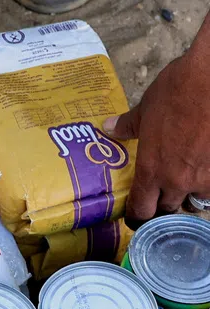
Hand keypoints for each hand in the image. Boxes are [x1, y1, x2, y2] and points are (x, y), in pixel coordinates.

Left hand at [105, 49, 209, 221]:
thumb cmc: (176, 93)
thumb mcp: (145, 109)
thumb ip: (128, 126)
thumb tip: (108, 128)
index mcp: (151, 169)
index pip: (142, 208)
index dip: (137, 215)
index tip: (135, 215)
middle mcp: (177, 180)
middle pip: (168, 209)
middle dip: (162, 205)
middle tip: (159, 196)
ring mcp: (204, 178)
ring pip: (195, 201)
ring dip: (189, 195)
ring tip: (184, 183)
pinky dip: (207, 184)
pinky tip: (203, 170)